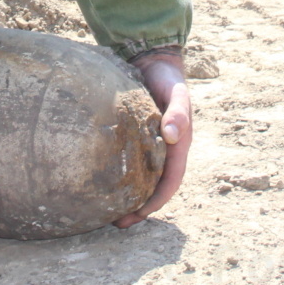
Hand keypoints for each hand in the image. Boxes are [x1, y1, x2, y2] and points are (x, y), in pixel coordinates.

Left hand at [116, 49, 190, 227]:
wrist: (155, 61)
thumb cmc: (168, 78)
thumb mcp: (177, 93)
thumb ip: (178, 112)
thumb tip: (171, 136)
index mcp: (179, 145)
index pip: (171, 182)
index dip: (157, 201)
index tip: (139, 215)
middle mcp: (166, 150)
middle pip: (156, 187)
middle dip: (141, 207)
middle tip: (119, 223)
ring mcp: (152, 145)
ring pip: (143, 178)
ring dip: (131, 197)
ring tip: (109, 212)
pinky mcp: (137, 137)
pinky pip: (131, 163)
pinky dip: (122, 177)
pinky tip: (104, 183)